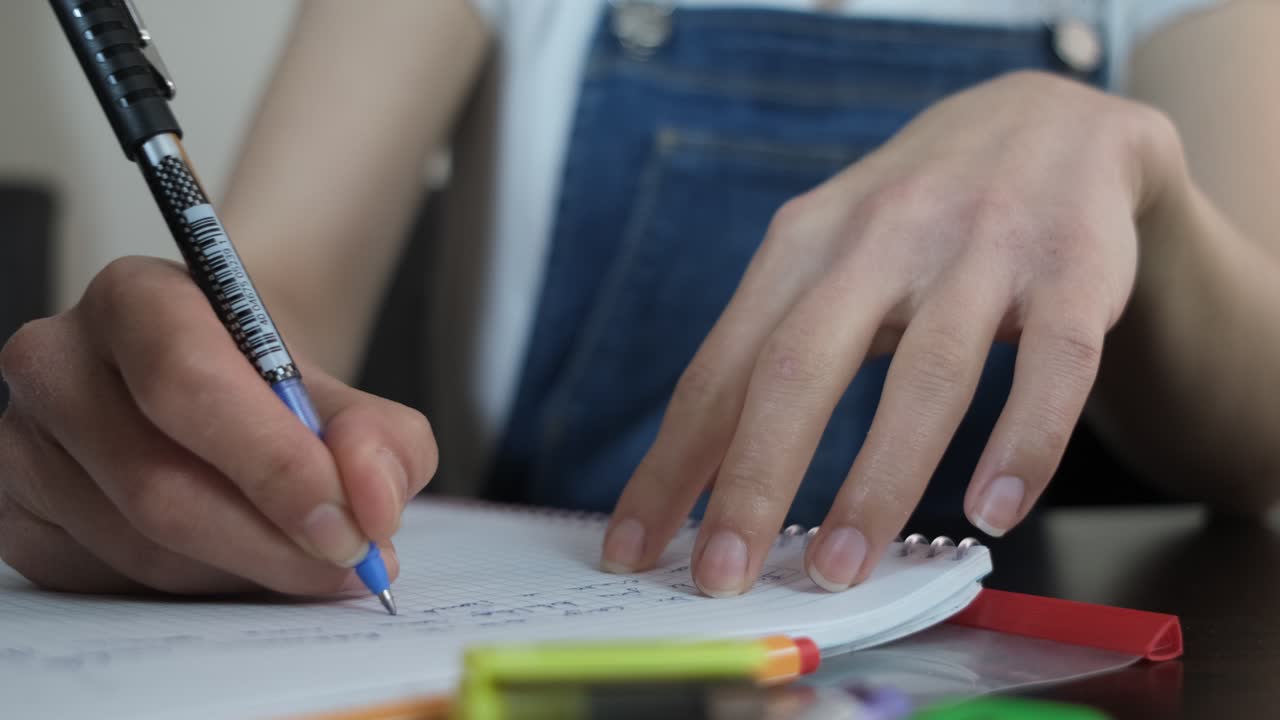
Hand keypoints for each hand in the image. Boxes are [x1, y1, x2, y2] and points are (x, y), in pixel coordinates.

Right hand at [0, 256, 436, 594]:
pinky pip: (112, 581)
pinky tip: (242, 566)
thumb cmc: (273, 392)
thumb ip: (382, 441)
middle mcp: (57, 361)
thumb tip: (373, 499)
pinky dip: (197, 589)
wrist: (219, 398)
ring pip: (140, 546)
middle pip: (157, 480)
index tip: (351, 523)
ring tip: (306, 563)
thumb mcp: (346, 399)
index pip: (188, 380)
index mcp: (136, 298)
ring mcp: (23, 443)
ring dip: (242, 571)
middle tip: (348, 565)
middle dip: (270, 540)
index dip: (274, 464)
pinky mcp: (18, 516)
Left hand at [603, 70, 1184, 594]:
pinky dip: (1022, 445)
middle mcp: (880, 237)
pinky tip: (993, 513)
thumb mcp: (825, 257)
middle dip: (753, 481)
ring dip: (877, 482)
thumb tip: (698, 472)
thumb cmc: (911, 217)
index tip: (633, 548)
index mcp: (802, 244)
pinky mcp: (1072, 269)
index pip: (721, 369)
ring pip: (925, 374)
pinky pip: (1051, 367)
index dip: (672, 464)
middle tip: (722, 578)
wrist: (1045, 119)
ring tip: (839, 571)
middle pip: (799, 366)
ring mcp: (980, 249)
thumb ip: (771, 348)